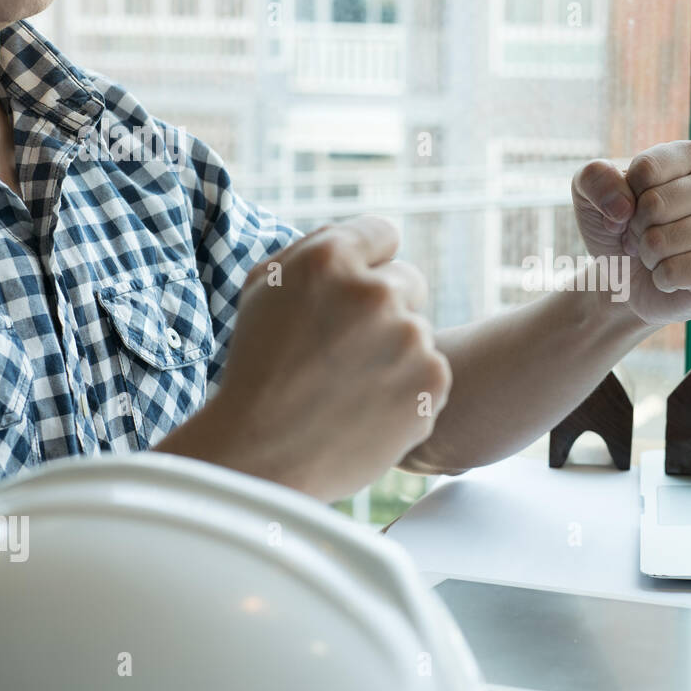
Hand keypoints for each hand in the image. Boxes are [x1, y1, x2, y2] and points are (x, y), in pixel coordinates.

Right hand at [160, 217, 450, 500]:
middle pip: (408, 281)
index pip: (382, 234)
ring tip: (347, 388)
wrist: (263, 456)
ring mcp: (408, 336)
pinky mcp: (432, 380)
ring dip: (393, 353)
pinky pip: (430, 372)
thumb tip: (367, 239)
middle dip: (384, 309)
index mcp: (329, 259)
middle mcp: (375, 291)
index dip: (366, 265)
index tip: (349, 294)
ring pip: (416, 332)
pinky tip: (368, 409)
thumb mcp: (265, 290)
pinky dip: (408, 390)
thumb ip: (317, 251)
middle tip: (344, 350)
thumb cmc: (257, 371)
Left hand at [572, 140, 690, 325]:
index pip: (646, 170)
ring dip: (647, 254)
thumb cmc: (617, 226)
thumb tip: (623, 205)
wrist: (627, 277)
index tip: (630, 206)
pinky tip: (672, 274)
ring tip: (656, 253)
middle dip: (634, 228)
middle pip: (654, 205)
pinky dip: (661, 278)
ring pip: (661, 241)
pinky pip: (675, 272)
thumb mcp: (588, 194)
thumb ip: (594, 178)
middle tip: (642, 235)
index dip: (624, 195)